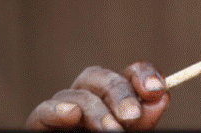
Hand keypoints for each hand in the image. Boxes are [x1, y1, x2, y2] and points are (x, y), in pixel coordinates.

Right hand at [26, 62, 168, 129]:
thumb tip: (161, 97)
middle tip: (132, 116)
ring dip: (98, 111)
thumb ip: (144, 122)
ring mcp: (63, 114)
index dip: (143, 74)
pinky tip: (72, 115)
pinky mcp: (39, 128)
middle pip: (99, 77)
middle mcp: (88, 102)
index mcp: (114, 102)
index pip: (128, 74)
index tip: (157, 89)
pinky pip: (41, 111)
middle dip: (120, 92)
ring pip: (77, 94)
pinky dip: (56, 110)